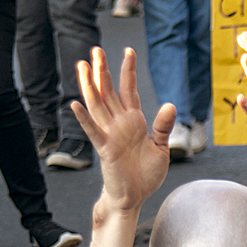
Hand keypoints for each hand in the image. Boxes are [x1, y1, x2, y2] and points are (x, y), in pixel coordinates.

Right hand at [72, 47, 173, 211]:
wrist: (135, 197)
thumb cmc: (146, 174)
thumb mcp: (160, 148)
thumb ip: (163, 126)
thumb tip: (170, 104)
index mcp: (134, 121)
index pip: (129, 90)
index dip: (128, 71)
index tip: (128, 51)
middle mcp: (120, 124)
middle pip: (108, 92)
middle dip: (103, 70)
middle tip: (96, 49)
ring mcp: (110, 135)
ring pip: (98, 105)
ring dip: (90, 86)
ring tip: (83, 66)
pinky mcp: (105, 149)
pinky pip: (93, 131)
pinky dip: (84, 119)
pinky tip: (75, 105)